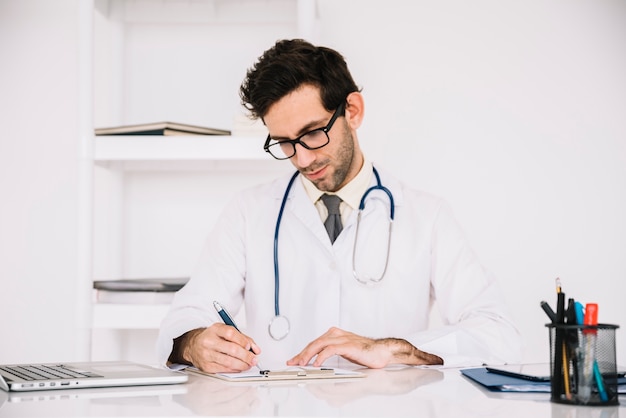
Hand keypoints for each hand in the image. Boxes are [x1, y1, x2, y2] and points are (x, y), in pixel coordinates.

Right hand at [175, 323, 260, 372]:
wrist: (193, 345)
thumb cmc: (212, 337)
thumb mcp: (225, 331)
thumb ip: (242, 338)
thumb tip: (255, 348)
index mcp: (215, 329)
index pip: (231, 333)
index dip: (242, 340)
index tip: (250, 346)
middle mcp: (209, 341)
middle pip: (231, 349)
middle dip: (246, 356)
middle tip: (253, 359)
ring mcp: (206, 354)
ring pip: (228, 362)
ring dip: (242, 365)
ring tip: (249, 364)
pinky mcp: (206, 366)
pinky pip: (224, 369)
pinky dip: (234, 369)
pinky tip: (239, 368)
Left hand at [286, 327, 442, 367]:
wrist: (382, 352)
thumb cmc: (365, 353)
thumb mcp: (344, 355)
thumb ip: (331, 356)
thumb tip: (318, 366)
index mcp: (334, 335)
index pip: (314, 343)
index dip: (302, 352)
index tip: (294, 360)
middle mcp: (336, 334)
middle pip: (313, 343)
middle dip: (301, 354)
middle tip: (293, 363)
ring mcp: (341, 338)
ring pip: (319, 344)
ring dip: (308, 355)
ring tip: (302, 364)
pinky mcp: (347, 344)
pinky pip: (330, 349)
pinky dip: (321, 356)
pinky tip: (316, 363)